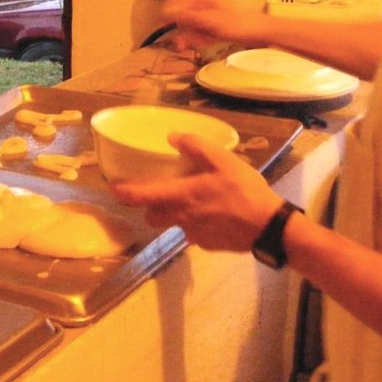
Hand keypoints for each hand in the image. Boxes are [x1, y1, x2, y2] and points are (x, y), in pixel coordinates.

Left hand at [110, 133, 283, 250]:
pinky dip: (194, 222)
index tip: (112, 188)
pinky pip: (191, 232)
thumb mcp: (225, 161)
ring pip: (171, 224)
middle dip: (149, 205)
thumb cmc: (245, 192)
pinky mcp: (205, 244)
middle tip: (158, 190)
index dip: (124, 193)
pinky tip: (212, 213)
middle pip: (152, 215)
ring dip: (173, 213)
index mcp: (182, 196)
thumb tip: (173, 137)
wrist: (269, 228)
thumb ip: (197, 147)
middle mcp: (181, 218)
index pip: (142, 197)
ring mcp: (193, 234)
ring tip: (189, 200)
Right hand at [161, 0, 267, 52]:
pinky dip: (198, 40)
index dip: (170, 10)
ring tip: (182, 47)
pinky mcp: (217, 29)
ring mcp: (212, 17)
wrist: (261, 32)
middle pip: (186, 15)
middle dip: (180, 28)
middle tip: (176, 42)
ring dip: (187, 36)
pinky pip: (202, 34)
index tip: (162, 22)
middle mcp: (206, 5)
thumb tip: (166, 9)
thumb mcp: (210, 19)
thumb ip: (188, 15)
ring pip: (193, 26)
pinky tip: (193, 46)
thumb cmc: (238, 22)